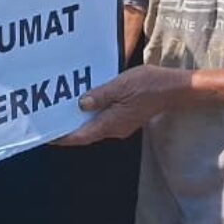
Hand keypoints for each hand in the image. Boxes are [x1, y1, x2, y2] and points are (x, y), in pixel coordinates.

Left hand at [54, 64, 186, 145]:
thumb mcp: (121, 85)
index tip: (48, 137)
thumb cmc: (150, 85)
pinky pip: (106, 118)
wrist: (175, 89)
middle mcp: (115, 129)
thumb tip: (81, 105)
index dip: (64, 137)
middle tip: (51, 120)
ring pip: (96, 125)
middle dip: (69, 128)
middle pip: (87, 132)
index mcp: (111, 123)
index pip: (81, 136)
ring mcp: (122, 124)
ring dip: (81, 119)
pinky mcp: (127, 117)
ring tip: (65, 109)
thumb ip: (100, 96)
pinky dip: (94, 113)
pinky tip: (88, 101)